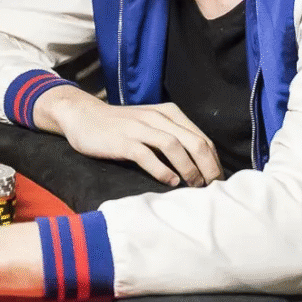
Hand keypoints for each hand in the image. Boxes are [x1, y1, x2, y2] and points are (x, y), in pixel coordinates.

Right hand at [35, 87, 222, 186]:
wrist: (83, 116)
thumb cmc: (121, 125)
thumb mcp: (151, 125)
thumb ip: (172, 137)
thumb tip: (199, 165)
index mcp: (169, 113)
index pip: (201, 137)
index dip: (213, 161)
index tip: (218, 181)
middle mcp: (157, 118)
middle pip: (193, 142)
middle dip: (208, 167)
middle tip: (213, 187)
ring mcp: (139, 128)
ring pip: (173, 146)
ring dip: (189, 169)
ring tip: (195, 186)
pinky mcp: (122, 141)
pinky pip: (146, 155)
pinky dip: (162, 170)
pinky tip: (170, 182)